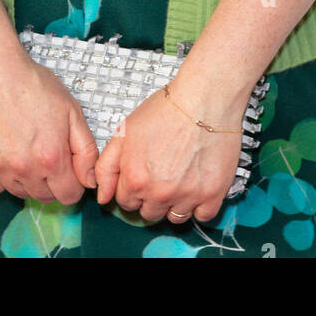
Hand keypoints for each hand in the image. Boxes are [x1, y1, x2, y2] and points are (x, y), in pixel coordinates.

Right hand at [0, 48, 99, 204]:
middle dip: (52, 182)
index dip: (74, 184)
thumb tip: (90, 181)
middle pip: (45, 197)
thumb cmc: (33, 84)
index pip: (69, 196)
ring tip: (27, 149)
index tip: (70, 169)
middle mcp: (24, 170)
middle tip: (48, 154)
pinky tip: (8, 152)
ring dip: (28, 180)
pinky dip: (5, 176)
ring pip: (20, 192)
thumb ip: (85, 150)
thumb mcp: (71, 110)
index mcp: (51, 158)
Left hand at [93, 79, 245, 223]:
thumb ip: (107, 167)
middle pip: (150, 213)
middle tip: (162, 173)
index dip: (133, 187)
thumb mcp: (124, 132)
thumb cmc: (166, 109)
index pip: (127, 202)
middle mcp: (159, 194)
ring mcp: (187, 196)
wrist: (203, 98)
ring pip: (175, 217)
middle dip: (151, 197)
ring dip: (174, 203)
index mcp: (135, 179)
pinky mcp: (212, 195)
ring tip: (180, 177)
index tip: (143, 174)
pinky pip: (202, 216)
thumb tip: (103, 197)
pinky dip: (199, 205)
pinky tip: (197, 184)